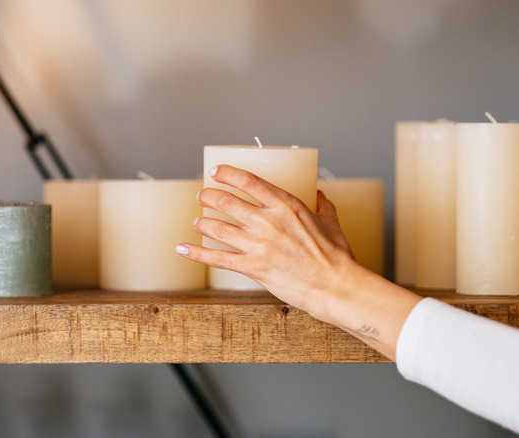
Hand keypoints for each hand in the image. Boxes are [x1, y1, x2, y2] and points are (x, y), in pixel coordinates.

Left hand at [176, 165, 359, 320]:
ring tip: (198, 221)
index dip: (227, 173)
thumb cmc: (336, 256)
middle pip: (227, 201)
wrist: (335, 286)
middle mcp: (268, 222)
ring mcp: (258, 245)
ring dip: (203, 222)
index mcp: (286, 206)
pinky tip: (182, 248)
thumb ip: (323, 205)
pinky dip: (197, 253)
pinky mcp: (253, 268)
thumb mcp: (332, 222)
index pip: (248, 181)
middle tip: (202, 196)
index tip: (216, 171)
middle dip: (209, 196)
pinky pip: (218, 258)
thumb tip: (320, 194)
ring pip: (218, 228)